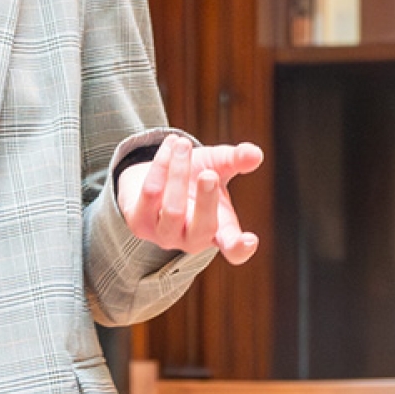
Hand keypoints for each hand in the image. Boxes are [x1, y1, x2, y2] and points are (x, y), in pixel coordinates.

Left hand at [118, 135, 263, 261]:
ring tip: (183, 143)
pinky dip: (161, 164)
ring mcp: (164, 236)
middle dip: (206, 200)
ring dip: (179, 172)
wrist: (152, 179)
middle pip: (203, 229)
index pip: (233, 249)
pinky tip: (169, 145)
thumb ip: (236, 161)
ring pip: (173, 210)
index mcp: (219, 231)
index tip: (249, 240)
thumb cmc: (192, 179)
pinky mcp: (139, 225)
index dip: (241, 248)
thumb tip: (255, 154)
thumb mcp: (217, 167)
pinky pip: (151, 193)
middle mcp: (192, 240)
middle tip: (209, 174)